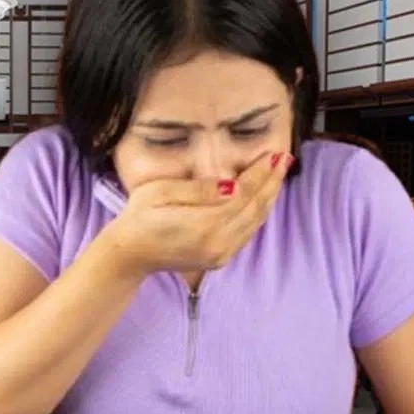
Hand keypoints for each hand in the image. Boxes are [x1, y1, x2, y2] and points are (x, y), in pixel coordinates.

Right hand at [107, 151, 292, 276]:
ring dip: (269, 197)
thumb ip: (198, 190)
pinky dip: (258, 213)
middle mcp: (218, 243)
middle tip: (285, 158)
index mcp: (203, 225)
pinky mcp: (219, 259)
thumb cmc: (138, 218)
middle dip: (272, 182)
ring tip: (278, 174)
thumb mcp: (160, 193)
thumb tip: (233, 185)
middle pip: (255, 208)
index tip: (274, 154)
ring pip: (255, 222)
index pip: (243, 194)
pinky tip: (262, 197)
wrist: (128, 255)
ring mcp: (220, 254)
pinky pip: (247, 233)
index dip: (260, 173)